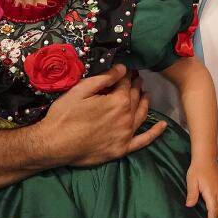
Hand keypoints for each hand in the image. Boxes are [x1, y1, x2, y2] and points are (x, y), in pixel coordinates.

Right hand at [35, 65, 167, 166]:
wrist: (54, 144)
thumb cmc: (64, 115)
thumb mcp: (81, 90)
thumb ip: (104, 78)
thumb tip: (123, 68)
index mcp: (118, 101)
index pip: (127, 84)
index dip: (127, 75)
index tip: (128, 69)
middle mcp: (127, 117)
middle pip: (136, 98)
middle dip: (136, 86)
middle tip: (136, 79)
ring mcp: (126, 135)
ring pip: (142, 115)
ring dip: (146, 102)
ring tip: (147, 94)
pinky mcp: (122, 149)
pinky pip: (144, 140)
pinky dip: (155, 133)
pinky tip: (163, 125)